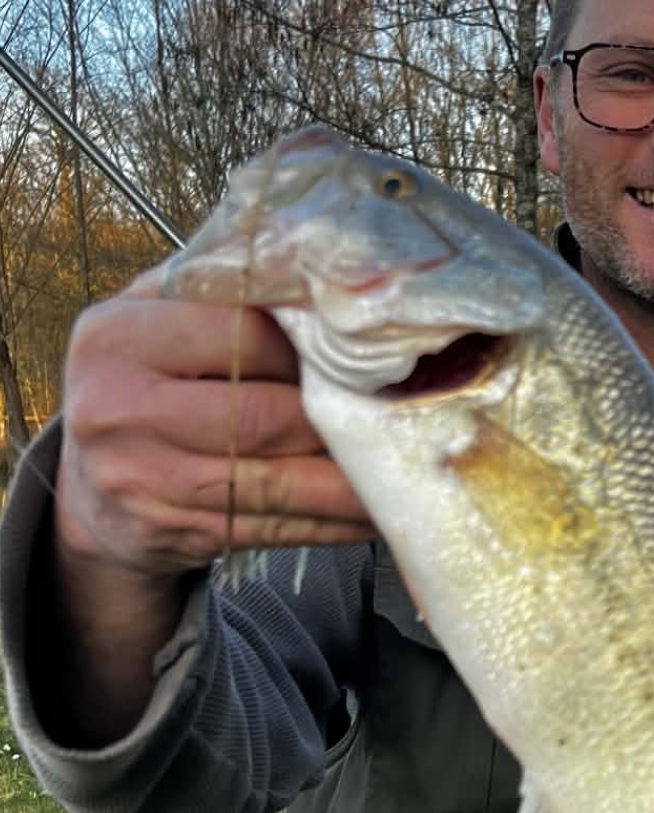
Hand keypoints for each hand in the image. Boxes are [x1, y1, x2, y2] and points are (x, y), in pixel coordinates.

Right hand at [55, 264, 373, 575]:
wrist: (89, 486)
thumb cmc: (142, 384)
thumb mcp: (153, 319)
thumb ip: (219, 292)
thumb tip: (323, 280)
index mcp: (117, 337)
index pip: (241, 333)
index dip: (305, 348)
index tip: (354, 353)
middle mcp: (119, 410)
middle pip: (262, 417)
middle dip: (338, 421)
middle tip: (397, 415)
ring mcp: (141, 480)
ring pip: (276, 484)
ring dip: (350, 486)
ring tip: (406, 475)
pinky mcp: (170, 532)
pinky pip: (273, 528)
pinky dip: (331, 524)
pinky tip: (371, 514)